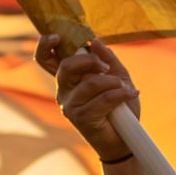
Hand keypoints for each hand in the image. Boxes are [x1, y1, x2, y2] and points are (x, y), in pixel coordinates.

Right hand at [36, 34, 139, 159]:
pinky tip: (131, 94)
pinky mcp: (81, 118)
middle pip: (66, 67)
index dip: (44, 45)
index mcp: (69, 78)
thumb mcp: (118, 77)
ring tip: (125, 88)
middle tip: (106, 68)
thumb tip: (94, 41)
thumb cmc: (120, 108)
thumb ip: (107, 59)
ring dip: (112, 83)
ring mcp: (70, 105)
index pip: (46, 59)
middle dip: (90, 62)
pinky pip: (102, 99)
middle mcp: (64, 90)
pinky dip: (120, 94)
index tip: (55, 36)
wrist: (126, 138)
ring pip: (89, 84)